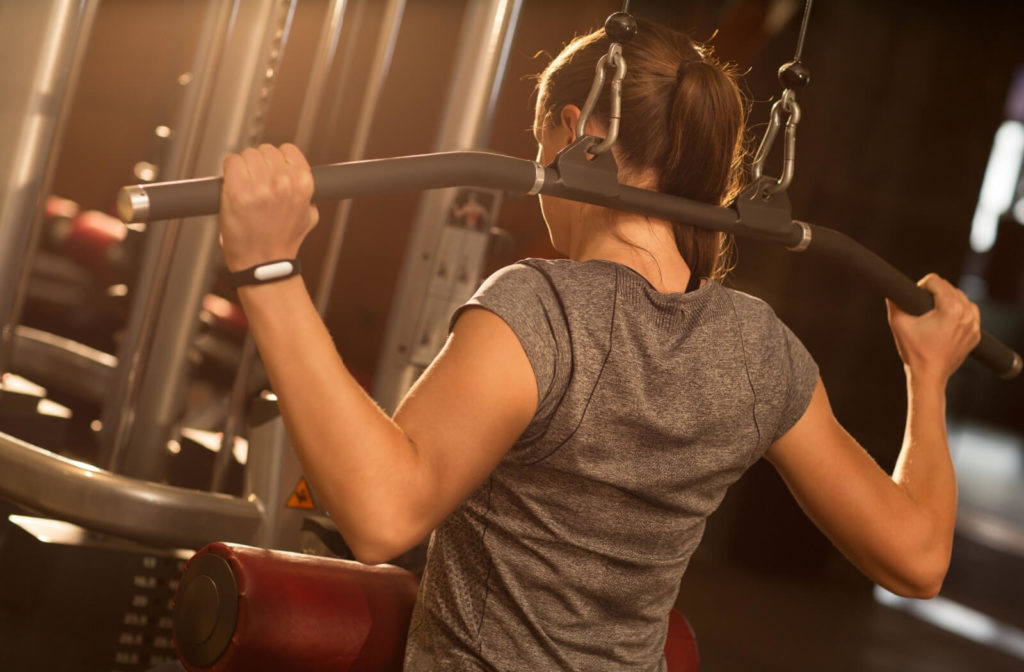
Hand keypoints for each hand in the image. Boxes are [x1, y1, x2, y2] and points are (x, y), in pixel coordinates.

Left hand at [219, 143, 318, 271]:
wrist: (264, 263)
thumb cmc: (285, 241)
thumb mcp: (309, 215)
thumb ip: (307, 193)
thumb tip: (300, 176)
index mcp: (303, 184)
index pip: (288, 150)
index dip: (279, 160)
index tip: (273, 171)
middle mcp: (283, 182)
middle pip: (265, 150)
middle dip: (260, 164)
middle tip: (257, 183)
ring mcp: (259, 186)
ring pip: (247, 154)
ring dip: (244, 167)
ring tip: (246, 188)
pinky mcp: (237, 191)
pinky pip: (231, 161)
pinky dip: (230, 171)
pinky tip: (233, 186)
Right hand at [886, 274, 980, 386]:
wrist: (928, 376)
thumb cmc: (914, 351)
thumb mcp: (898, 323)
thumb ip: (894, 302)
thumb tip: (891, 290)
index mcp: (950, 309)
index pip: (936, 281)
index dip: (921, 285)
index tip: (914, 296)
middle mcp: (966, 314)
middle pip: (950, 287)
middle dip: (935, 292)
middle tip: (921, 305)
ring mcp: (974, 325)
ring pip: (962, 298)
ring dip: (949, 300)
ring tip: (935, 311)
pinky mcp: (975, 335)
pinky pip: (971, 313)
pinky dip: (960, 312)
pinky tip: (947, 320)